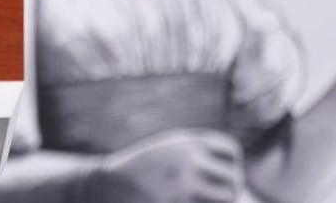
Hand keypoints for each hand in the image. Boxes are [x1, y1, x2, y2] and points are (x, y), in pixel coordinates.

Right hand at [87, 129, 244, 202]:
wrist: (105, 184)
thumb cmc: (140, 171)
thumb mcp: (167, 150)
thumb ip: (196, 153)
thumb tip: (233, 176)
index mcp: (185, 142)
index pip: (230, 150)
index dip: (231, 165)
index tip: (220, 176)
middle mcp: (186, 158)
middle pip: (233, 179)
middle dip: (229, 191)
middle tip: (215, 198)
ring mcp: (181, 182)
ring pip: (227, 198)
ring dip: (220, 202)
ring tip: (202, 200)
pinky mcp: (174, 202)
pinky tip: (185, 201)